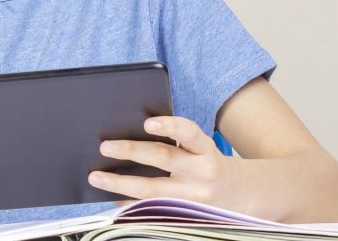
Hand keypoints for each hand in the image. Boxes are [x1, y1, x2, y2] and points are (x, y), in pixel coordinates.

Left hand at [87, 116, 245, 208]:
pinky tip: (112, 199)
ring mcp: (195, 196)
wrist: (240, 194)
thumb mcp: (199, 147)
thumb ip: (175, 141)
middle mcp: (202, 171)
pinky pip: (154, 210)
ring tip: (96, 177)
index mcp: (204, 148)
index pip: (189, 133)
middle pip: (165, 159)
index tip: (147, 123)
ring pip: (154, 190)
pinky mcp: (187, 214)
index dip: (170, 126)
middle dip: (132, 151)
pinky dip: (131, 205)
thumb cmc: (206, 163)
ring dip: (121, 183)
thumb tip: (126, 135)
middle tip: (105, 147)